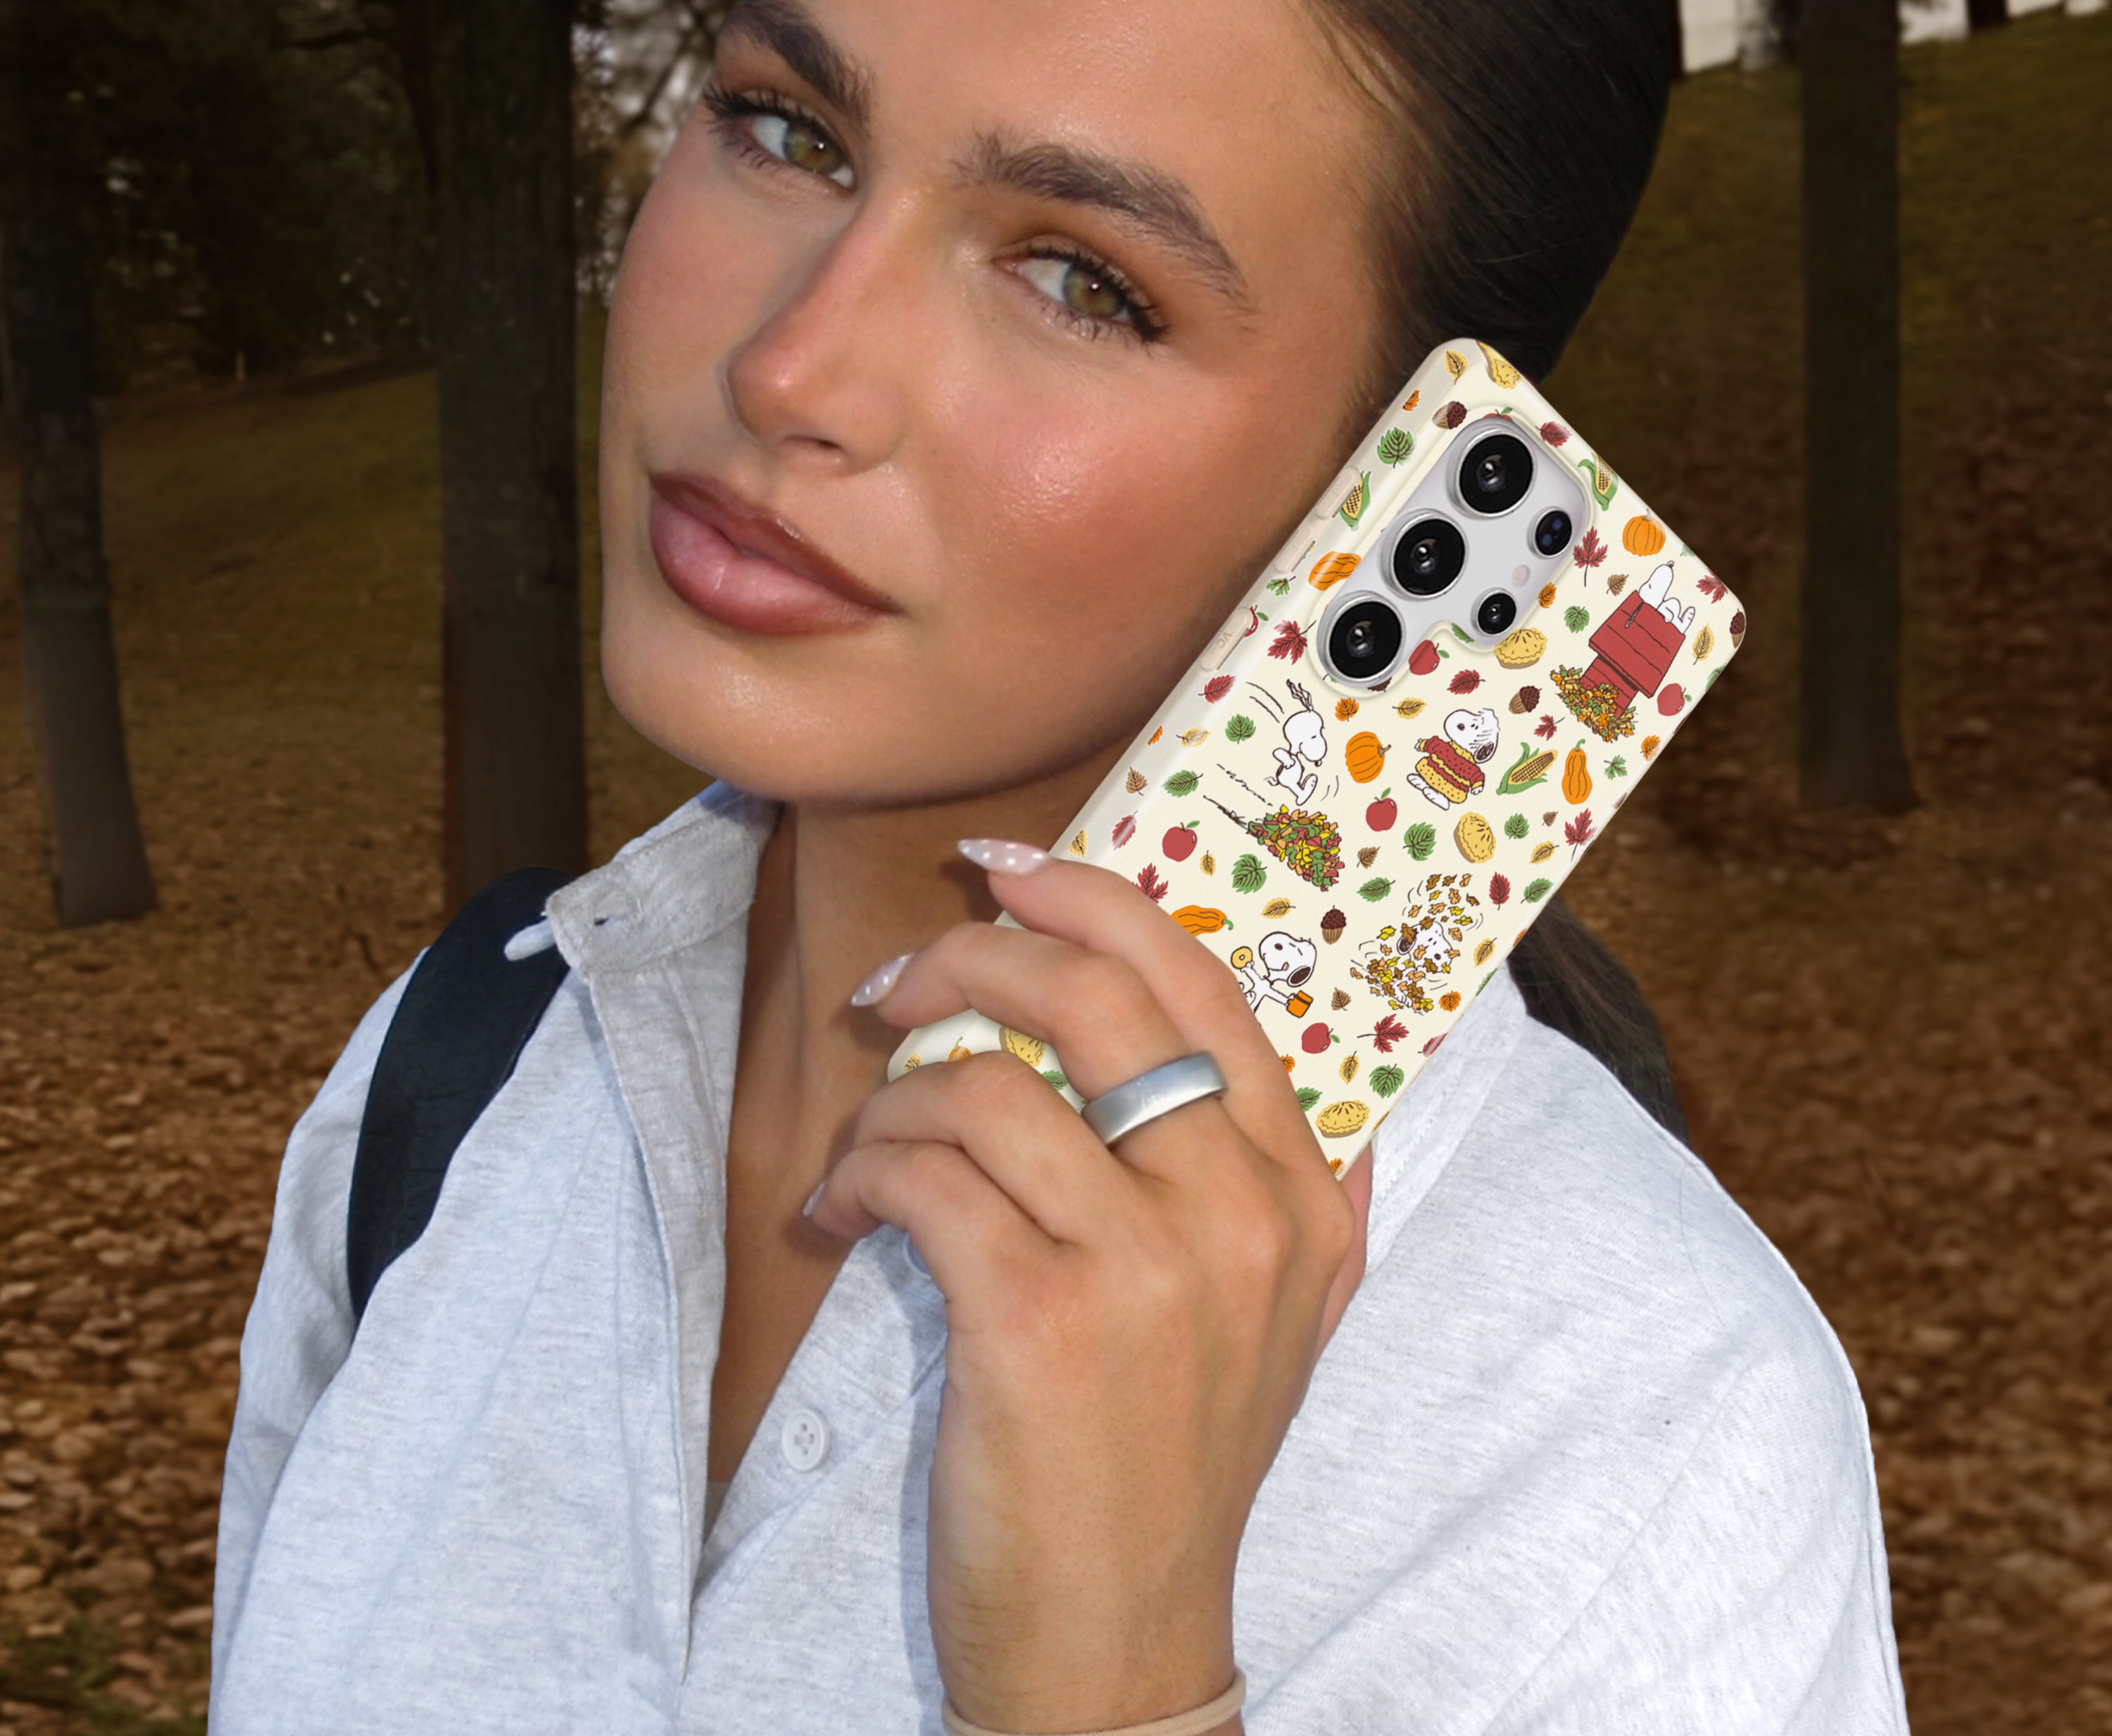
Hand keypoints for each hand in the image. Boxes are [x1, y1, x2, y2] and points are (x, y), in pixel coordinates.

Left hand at [808, 843, 1374, 1732]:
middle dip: (972, 960)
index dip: (1096, 903)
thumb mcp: (1262, 1317)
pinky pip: (926, 1173)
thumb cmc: (1164, 1464)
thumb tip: (1196, 1039)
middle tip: (899, 986)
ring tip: (866, 1152)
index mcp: (1304, 1196)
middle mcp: (1244, 1213)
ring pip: (986, 1087)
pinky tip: (842, 1218)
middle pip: (1094, 999)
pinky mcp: (1041, 1320)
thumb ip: (1261, 1180)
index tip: (1010, 873)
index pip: (1203, 988)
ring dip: (892, 1100)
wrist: (1122, 1649)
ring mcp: (1151, 1266)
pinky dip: (861, 1175)